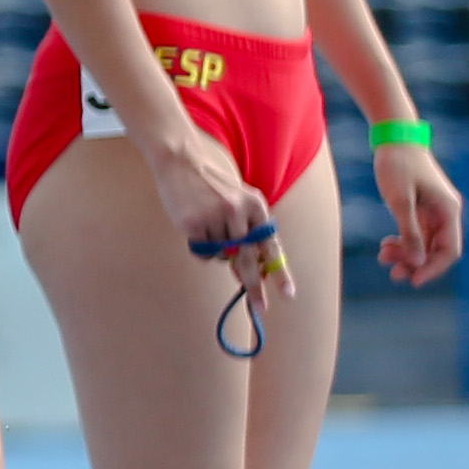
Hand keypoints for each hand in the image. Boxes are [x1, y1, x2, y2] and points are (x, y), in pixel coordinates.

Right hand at [145, 116, 281, 333]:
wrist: (181, 161)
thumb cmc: (210, 184)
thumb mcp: (237, 200)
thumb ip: (247, 229)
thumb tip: (247, 267)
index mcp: (256, 205)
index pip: (271, 245)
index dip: (279, 272)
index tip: (287, 295)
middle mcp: (238, 212)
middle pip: (247, 260)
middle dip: (254, 286)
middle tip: (261, 308)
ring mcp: (215, 218)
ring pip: (220, 255)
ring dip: (214, 248)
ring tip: (205, 221)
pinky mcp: (193, 224)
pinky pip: (201, 251)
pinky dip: (198, 244)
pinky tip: (193, 223)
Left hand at [371, 137, 462, 286]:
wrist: (394, 138)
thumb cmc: (397, 166)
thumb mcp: (400, 201)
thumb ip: (410, 232)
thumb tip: (417, 262)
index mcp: (449, 210)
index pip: (450, 250)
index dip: (433, 269)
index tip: (414, 280)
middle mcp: (446, 212)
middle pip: (437, 250)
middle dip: (416, 264)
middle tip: (393, 273)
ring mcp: (434, 210)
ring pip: (425, 243)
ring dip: (407, 254)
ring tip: (383, 257)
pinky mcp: (422, 208)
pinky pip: (417, 233)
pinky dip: (404, 241)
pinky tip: (386, 245)